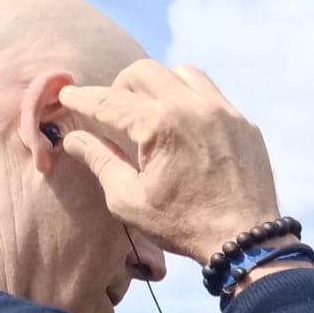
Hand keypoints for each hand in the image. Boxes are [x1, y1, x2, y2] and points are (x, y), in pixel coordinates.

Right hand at [56, 62, 279, 266]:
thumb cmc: (184, 225)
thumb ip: (100, 161)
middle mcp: (194, 107)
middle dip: (120, 85)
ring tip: (150, 111)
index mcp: (161, 125)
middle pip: (145, 72)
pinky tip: (184, 125)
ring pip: (182, 74)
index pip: (110, 100)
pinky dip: (190, 100)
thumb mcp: (129, 200)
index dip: (83, 97)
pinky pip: (212, 95)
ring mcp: (224, 112)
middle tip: (113, 108)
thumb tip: (74, 137)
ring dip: (159, 84)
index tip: (67, 95)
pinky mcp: (244, 124)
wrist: (246, 240)